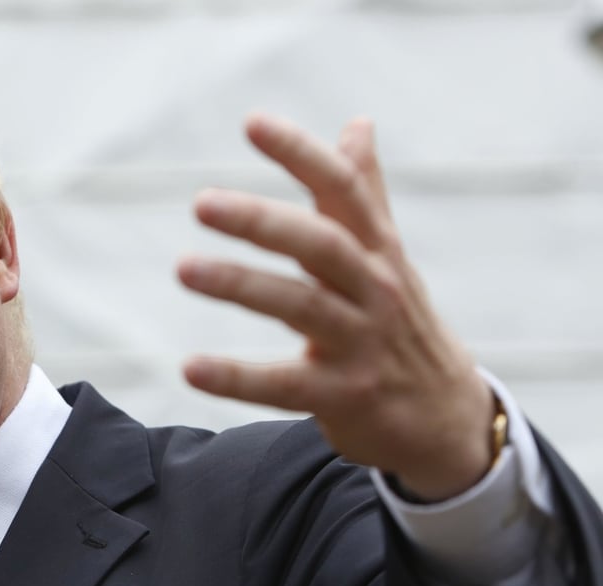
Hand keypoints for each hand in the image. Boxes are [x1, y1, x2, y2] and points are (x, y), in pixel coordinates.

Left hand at [177, 114, 494, 500]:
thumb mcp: (389, 255)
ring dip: (240, 285)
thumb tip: (358, 121)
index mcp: (378, 249)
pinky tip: (190, 368)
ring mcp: (362, 343)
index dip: (301, 153)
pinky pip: (285, 386)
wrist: (448, 417)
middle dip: (262, 221)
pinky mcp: (345, 396)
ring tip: (184, 268)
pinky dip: (237, 378)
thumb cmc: (402, 323)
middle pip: (320, 244)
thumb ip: (365, 192)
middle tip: (202, 202)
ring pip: (300, 306)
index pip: (343, 189)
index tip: (253, 122)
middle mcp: (375, 289)